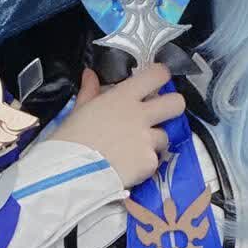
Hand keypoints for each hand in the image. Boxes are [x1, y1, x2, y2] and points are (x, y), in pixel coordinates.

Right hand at [55, 63, 185, 188]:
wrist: (70, 173)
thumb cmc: (70, 139)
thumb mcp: (79, 111)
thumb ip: (90, 91)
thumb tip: (90, 74)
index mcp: (123, 97)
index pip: (158, 74)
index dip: (161, 77)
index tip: (155, 84)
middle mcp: (141, 115)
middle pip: (177, 103)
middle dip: (172, 108)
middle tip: (160, 116)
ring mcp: (147, 139)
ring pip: (165, 136)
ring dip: (154, 143)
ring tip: (135, 151)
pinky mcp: (149, 162)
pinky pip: (154, 161)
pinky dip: (144, 166)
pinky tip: (129, 168)